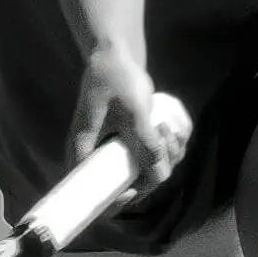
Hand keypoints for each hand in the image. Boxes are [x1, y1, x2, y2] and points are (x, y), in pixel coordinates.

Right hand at [68, 45, 190, 189]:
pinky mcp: (131, 140)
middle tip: (164, 138)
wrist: (116, 56)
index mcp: (86, 150)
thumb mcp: (133, 110)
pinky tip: (172, 126)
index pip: (94, 192)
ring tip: (166, 126)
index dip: (116, 201)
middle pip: (128, 184)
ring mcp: (116, 148)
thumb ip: (146, 142)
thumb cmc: (116, 78)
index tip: (135, 189)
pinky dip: (168, 147)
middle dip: (154, 171)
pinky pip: (152, 155)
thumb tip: (160, 175)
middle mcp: (98, 154)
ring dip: (165, 156)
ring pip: (145, 170)